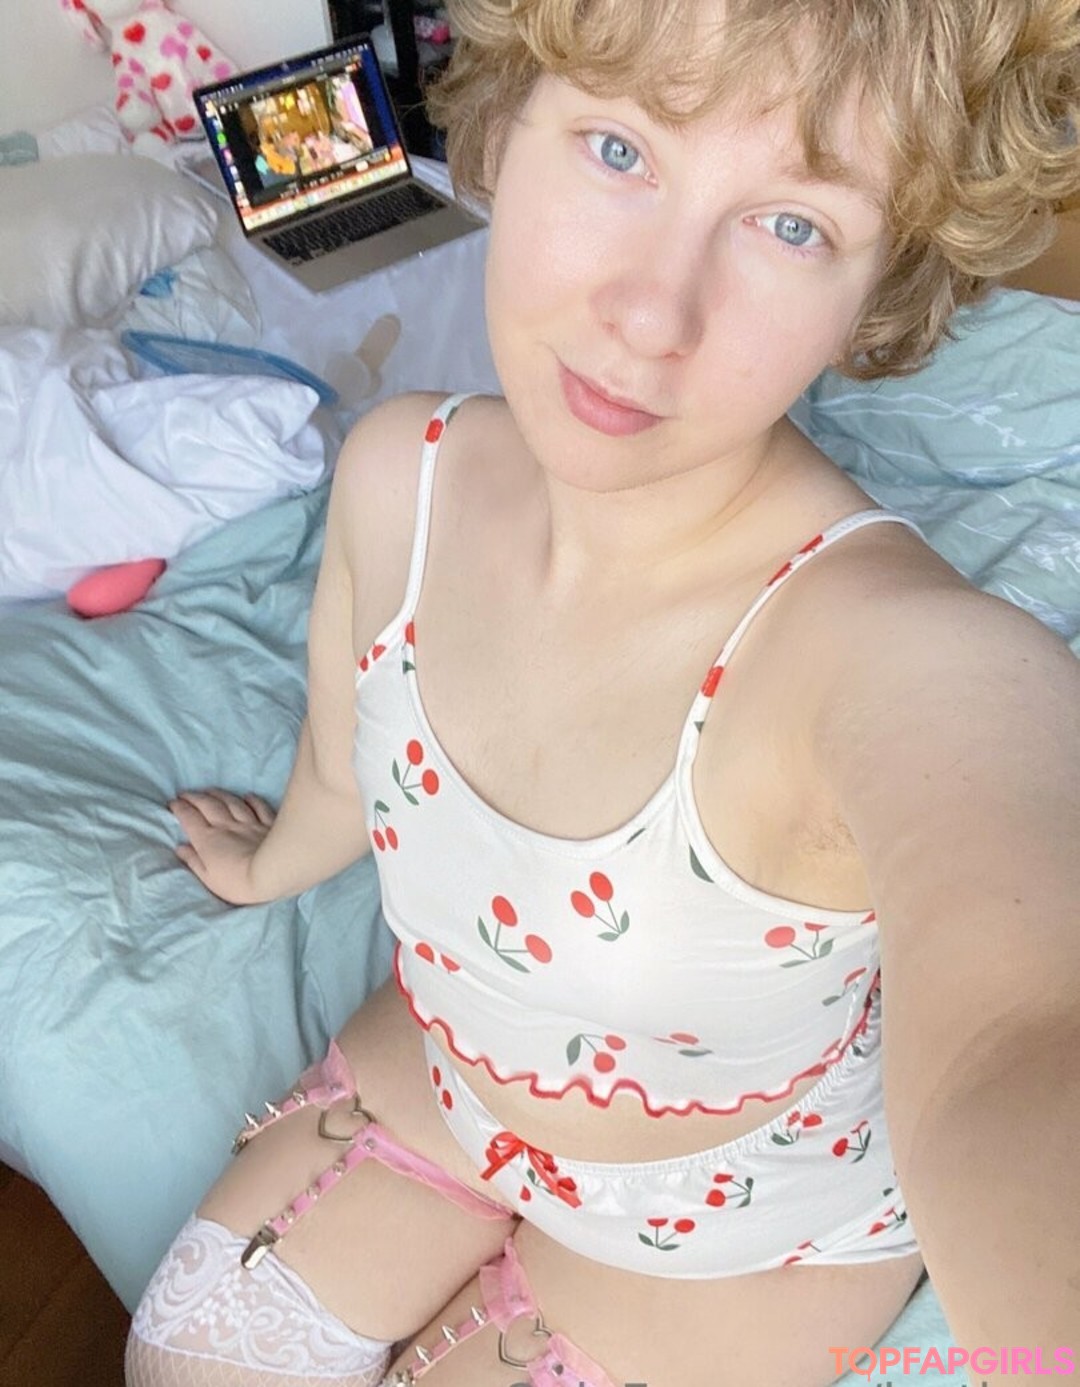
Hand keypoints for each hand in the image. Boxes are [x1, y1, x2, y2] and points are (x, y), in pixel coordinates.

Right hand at [169, 789, 275, 904]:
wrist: (271, 875)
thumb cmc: (236, 883)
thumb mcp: (208, 878)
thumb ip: (194, 861)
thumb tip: (180, 847)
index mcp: (208, 839)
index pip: (190, 818)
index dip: (180, 808)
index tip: (173, 802)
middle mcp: (226, 826)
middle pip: (208, 805)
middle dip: (195, 797)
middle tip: (186, 793)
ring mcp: (249, 822)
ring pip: (232, 802)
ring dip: (219, 794)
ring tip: (210, 790)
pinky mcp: (268, 824)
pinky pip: (259, 807)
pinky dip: (252, 800)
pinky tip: (248, 796)